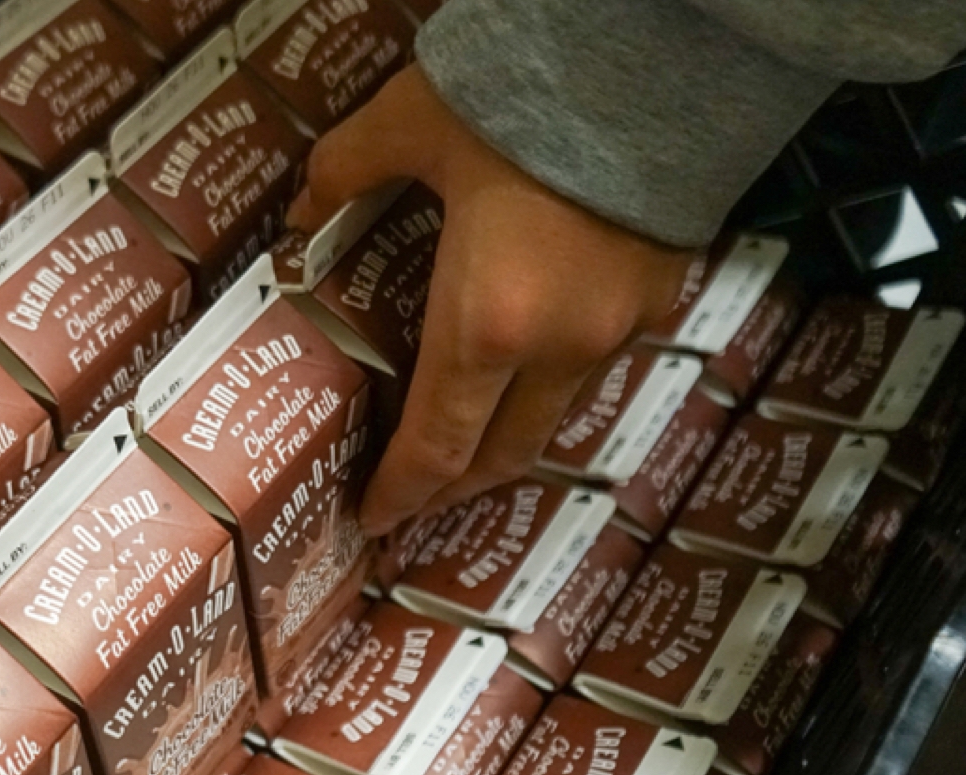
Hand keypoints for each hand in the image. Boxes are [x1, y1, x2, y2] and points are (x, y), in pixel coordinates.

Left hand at [288, 68, 693, 536]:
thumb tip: (305, 210)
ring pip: (556, 415)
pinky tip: (531, 364)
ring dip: (508, 439)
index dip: (402, 491)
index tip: (377, 520)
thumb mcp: (408, 122)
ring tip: (469, 439)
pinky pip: (597, 366)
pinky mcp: (660, 297)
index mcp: (485, 324)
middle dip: (454, 487)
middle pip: (502, 454)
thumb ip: (346, 170)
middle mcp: (557, 348)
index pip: (436, 445)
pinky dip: (553, 385)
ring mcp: (618, 329)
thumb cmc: (523, 100)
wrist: (655, 63)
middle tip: (415, 499)